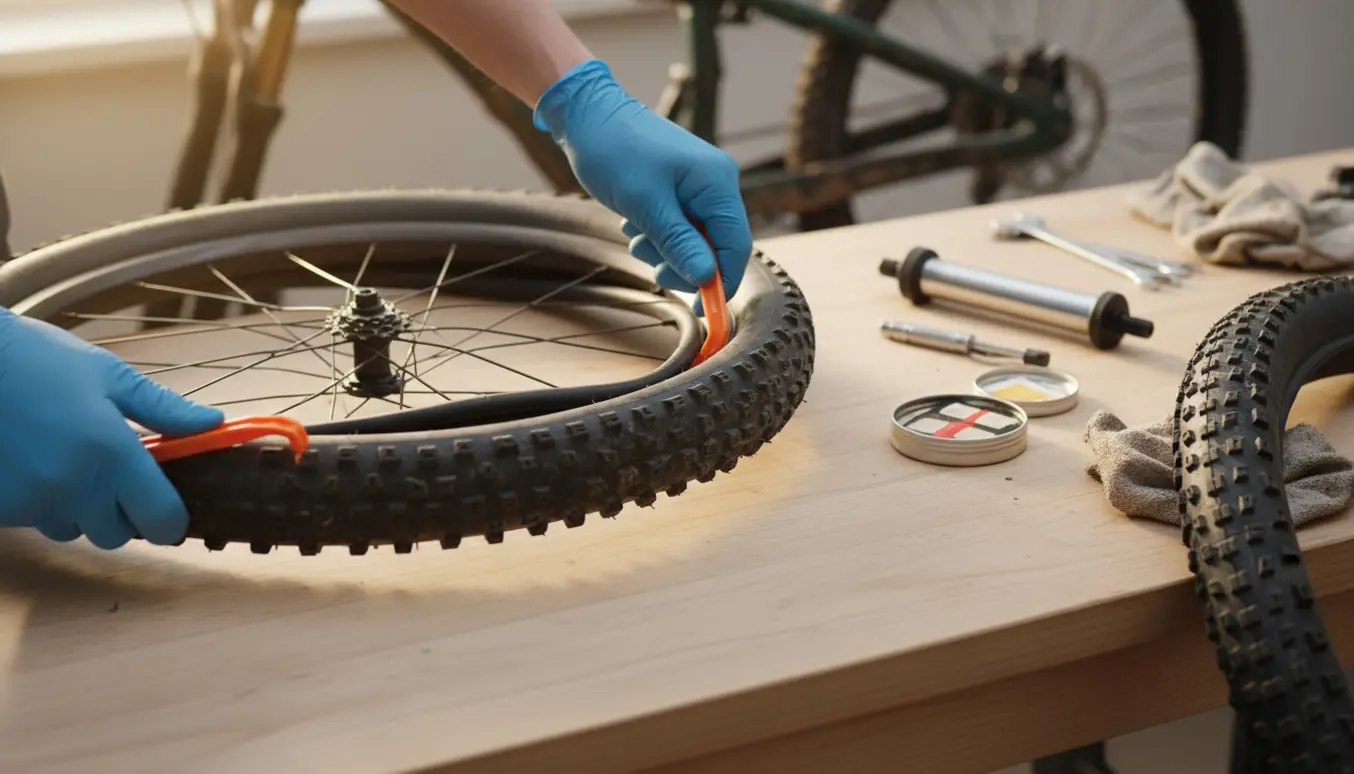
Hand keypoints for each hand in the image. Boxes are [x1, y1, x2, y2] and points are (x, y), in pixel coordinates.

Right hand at [0, 307, 223, 547]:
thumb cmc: (36, 359)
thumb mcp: (107, 375)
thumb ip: (163, 409)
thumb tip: (213, 423)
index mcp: (113, 454)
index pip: (161, 521)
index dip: (169, 518)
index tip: (166, 504)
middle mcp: (74, 487)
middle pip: (118, 534)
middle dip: (122, 511)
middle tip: (112, 472)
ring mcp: (31, 502)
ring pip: (73, 530)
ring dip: (77, 508)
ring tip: (63, 459)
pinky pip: (33, 521)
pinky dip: (39, 502)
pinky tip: (30, 462)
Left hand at [533, 59, 749, 306]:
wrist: (587, 115)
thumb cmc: (614, 152)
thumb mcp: (645, 204)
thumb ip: (678, 242)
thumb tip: (706, 278)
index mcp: (717, 182)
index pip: (736, 245)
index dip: (723, 281)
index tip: (703, 311)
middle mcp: (715, 184)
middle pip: (716, 246)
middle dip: (684, 264)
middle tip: (652, 269)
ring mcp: (698, 186)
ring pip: (694, 241)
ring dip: (664, 250)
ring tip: (635, 234)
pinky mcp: (679, 190)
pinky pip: (678, 227)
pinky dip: (657, 235)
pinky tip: (634, 221)